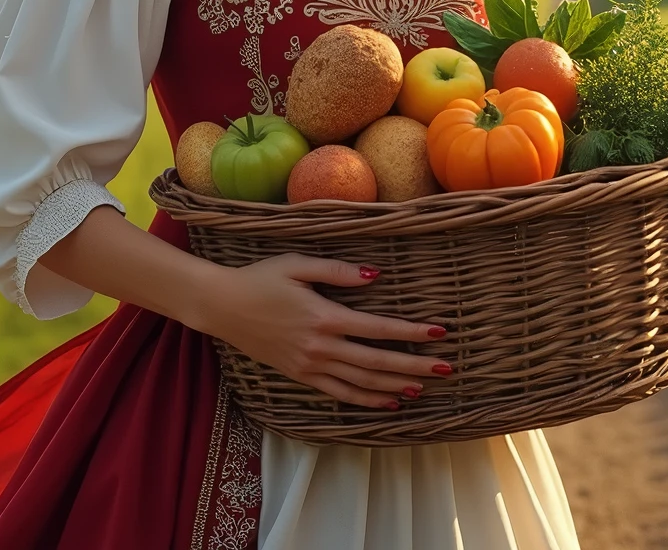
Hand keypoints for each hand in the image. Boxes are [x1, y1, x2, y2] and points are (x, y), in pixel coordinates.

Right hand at [194, 255, 452, 409]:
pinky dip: (366, 400)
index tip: (438, 333)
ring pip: (361, 382)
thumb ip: (338, 270)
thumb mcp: (297, 264)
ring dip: (394, 386)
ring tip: (423, 387)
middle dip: (413, 365)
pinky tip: (387, 402)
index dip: (410, 333)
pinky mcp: (300, 375)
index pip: (378, 329)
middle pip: (376, 361)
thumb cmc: (260, 278)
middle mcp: (320, 346)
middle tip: (445, 368)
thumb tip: (375, 275)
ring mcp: (310, 365)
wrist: (222, 306)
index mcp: (324, 316)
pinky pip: (339, 394)